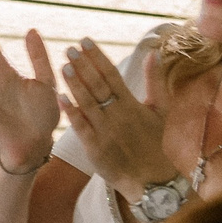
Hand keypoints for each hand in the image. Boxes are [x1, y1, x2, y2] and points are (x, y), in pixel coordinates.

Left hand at [55, 38, 177, 195]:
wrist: (155, 181)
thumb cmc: (158, 143)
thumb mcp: (161, 111)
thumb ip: (154, 81)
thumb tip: (153, 53)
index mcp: (133, 104)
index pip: (112, 75)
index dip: (97, 57)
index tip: (85, 41)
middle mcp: (119, 115)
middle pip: (98, 86)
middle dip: (83, 66)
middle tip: (70, 48)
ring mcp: (106, 132)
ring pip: (88, 104)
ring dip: (75, 85)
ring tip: (64, 66)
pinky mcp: (96, 148)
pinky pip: (81, 128)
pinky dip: (71, 113)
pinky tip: (60, 98)